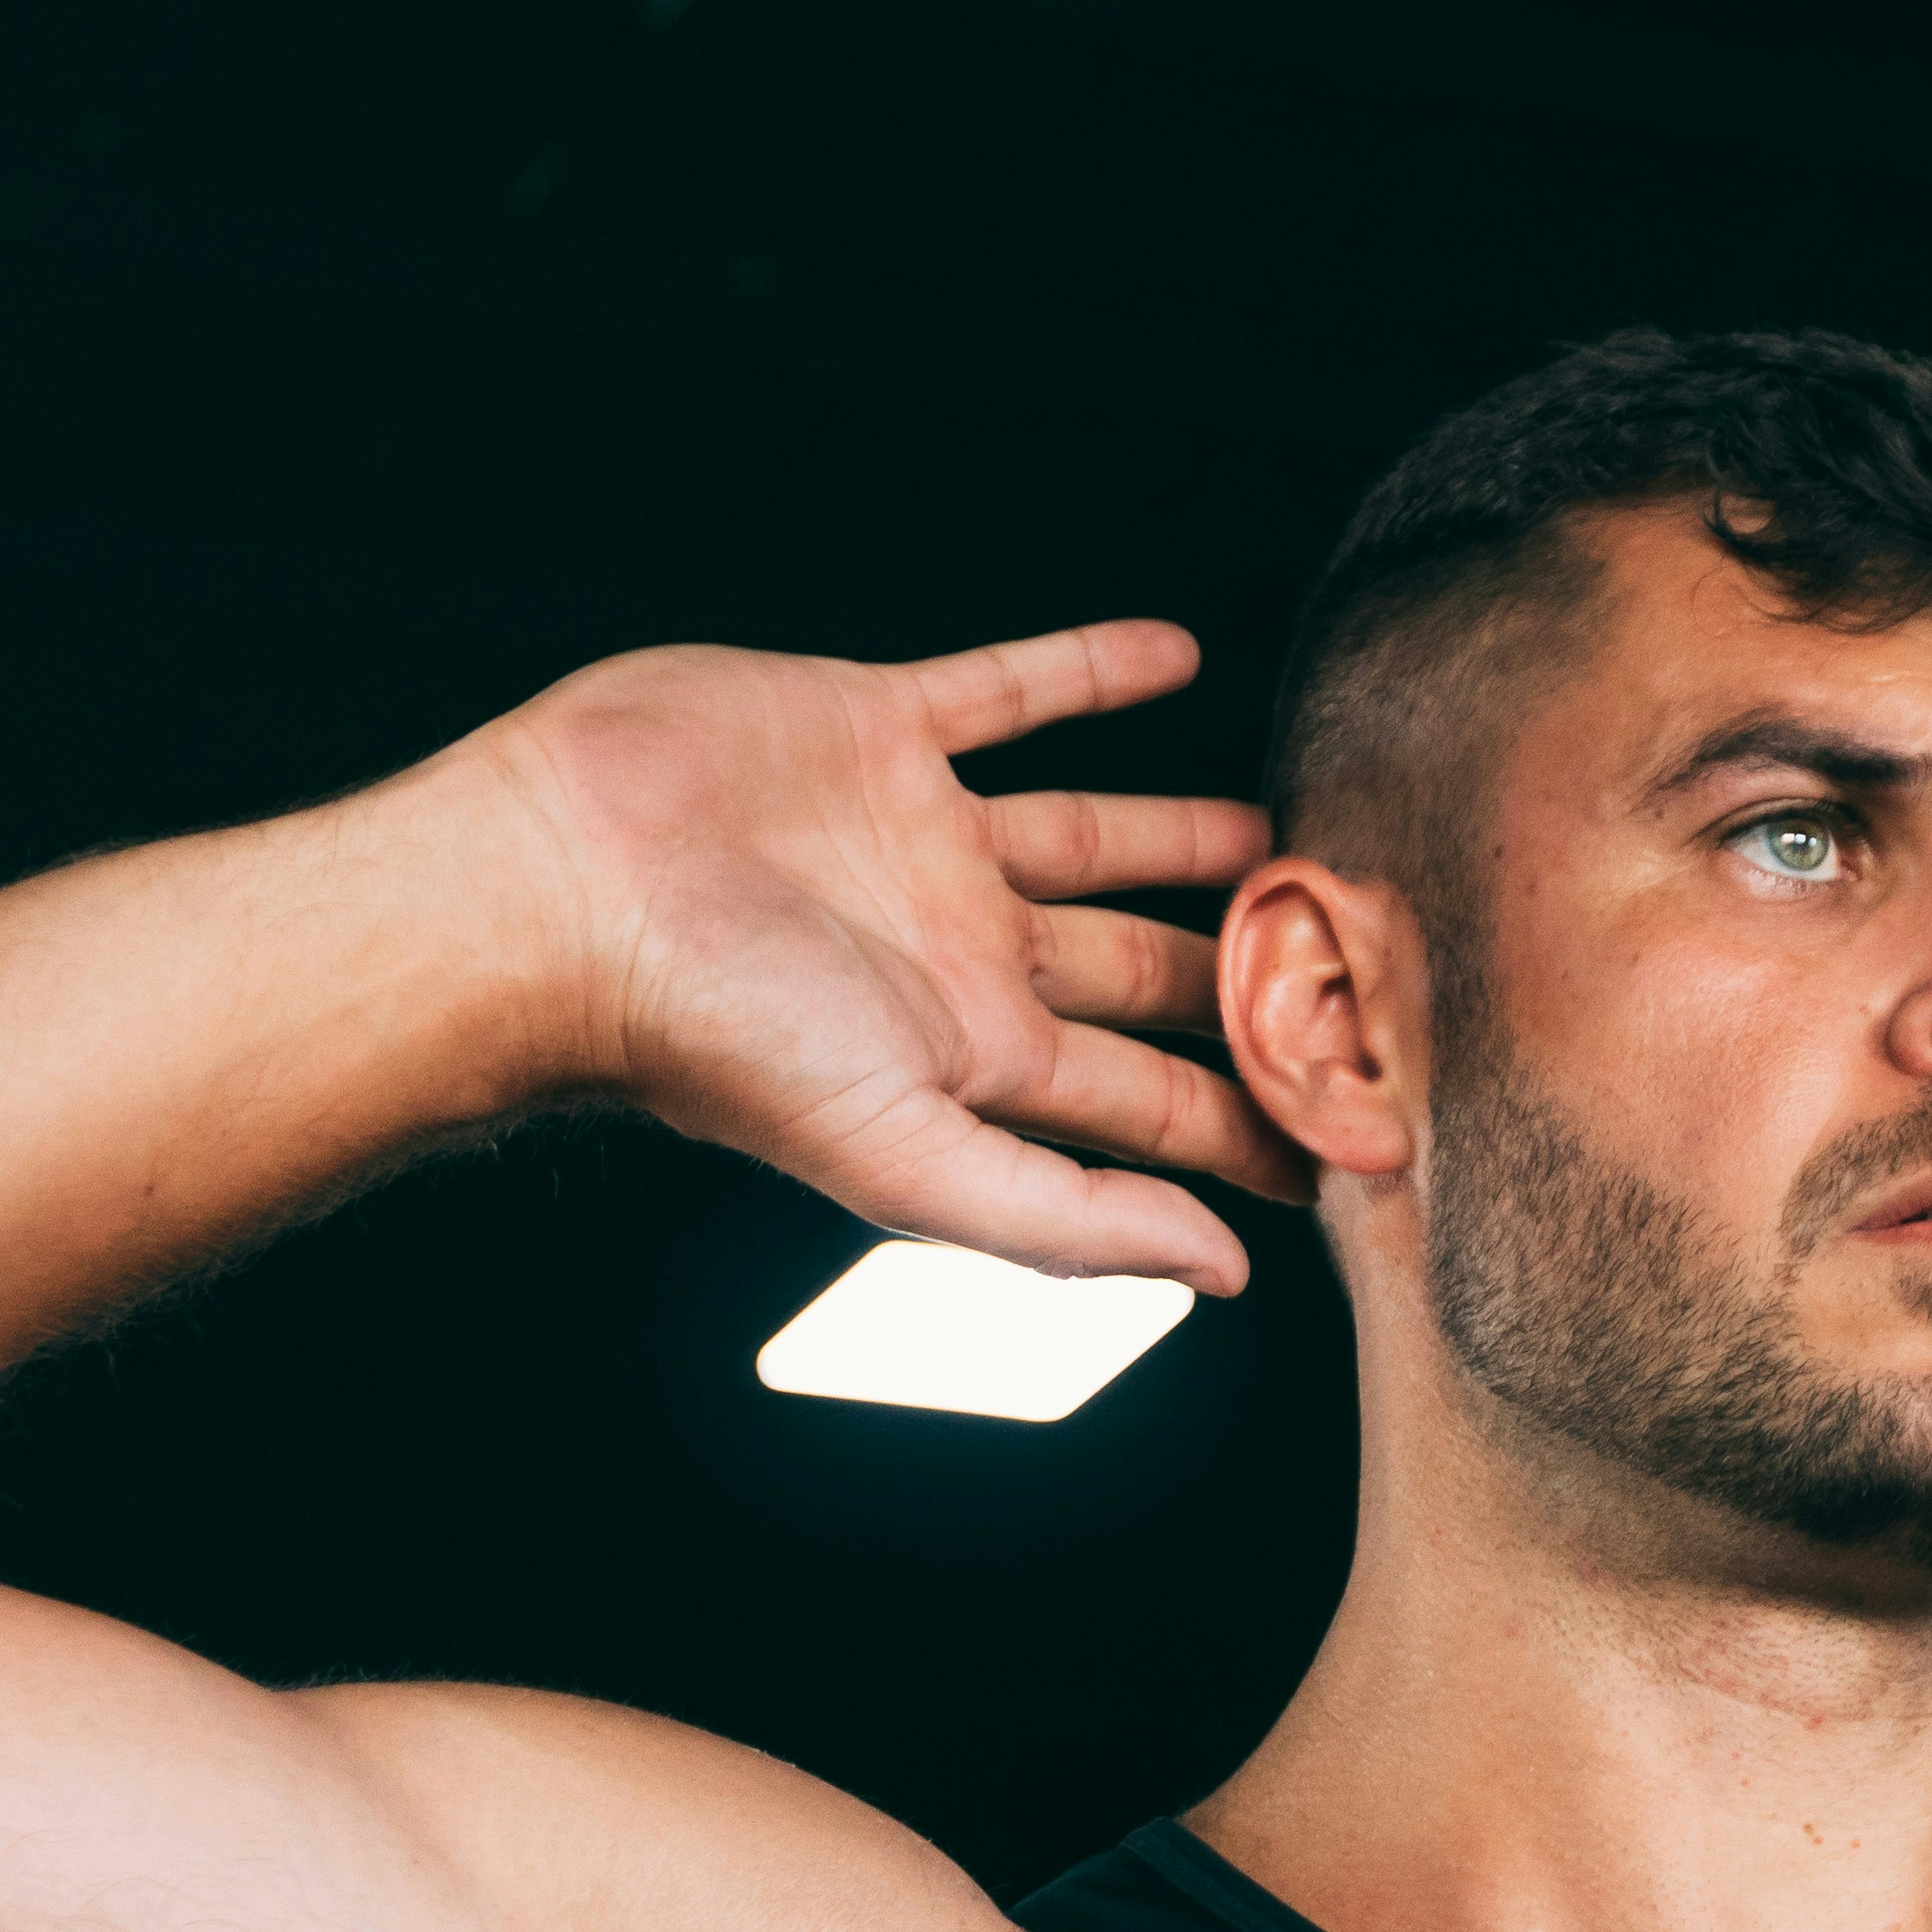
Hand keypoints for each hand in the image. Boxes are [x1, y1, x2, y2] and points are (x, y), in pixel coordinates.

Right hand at [475, 622, 1308, 1296]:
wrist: (566, 892)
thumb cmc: (712, 1039)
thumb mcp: (910, 1154)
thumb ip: (1066, 1220)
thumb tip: (1222, 1278)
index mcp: (978, 1058)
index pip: (1156, 1101)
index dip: (1257, 1119)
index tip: (1365, 1129)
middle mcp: (961, 952)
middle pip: (1141, 972)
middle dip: (1239, 979)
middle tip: (1356, 967)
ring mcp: (922, 838)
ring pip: (1093, 835)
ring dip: (1183, 835)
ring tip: (1279, 836)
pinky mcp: (879, 727)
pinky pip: (1010, 691)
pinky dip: (1092, 669)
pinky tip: (1177, 653)